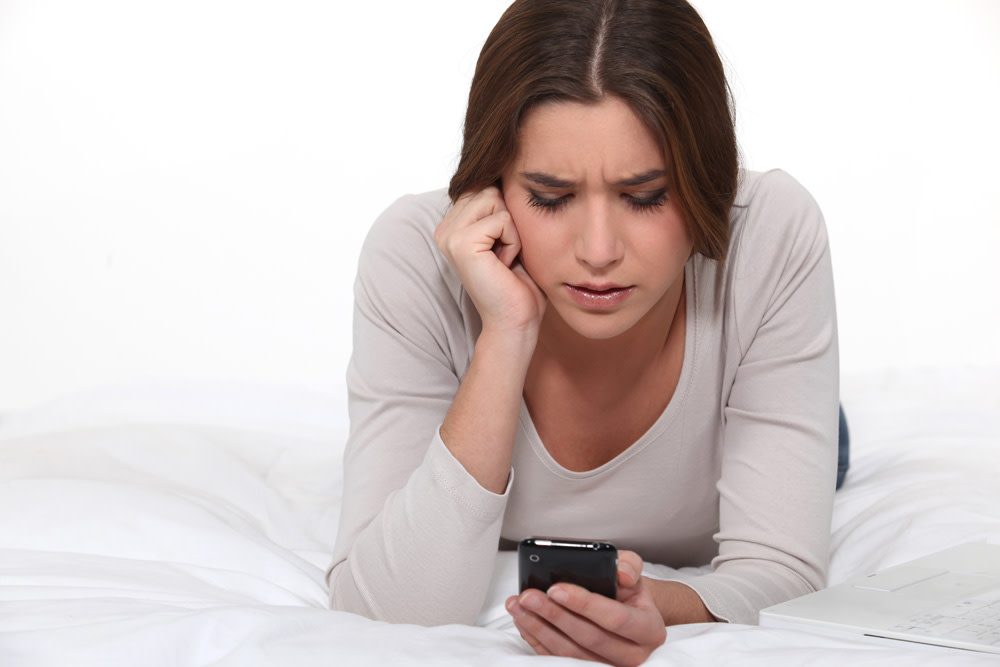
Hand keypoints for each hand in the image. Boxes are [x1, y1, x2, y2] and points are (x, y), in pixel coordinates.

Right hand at [434, 187, 544, 336]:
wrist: (516, 319)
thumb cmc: (518, 280)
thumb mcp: (508, 233)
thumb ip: (498, 204)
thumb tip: (506, 165)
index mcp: (453, 224)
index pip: (485, 185)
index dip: (506, 212)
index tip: (504, 246)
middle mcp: (445, 228)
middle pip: (490, 188)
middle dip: (509, 219)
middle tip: (506, 253)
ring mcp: (449, 235)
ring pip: (496, 200)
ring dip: (512, 230)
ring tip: (505, 257)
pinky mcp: (461, 244)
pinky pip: (502, 220)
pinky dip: (513, 241)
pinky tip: (504, 264)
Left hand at [505, 551, 666, 665]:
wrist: (630, 612)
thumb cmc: (628, 590)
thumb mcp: (633, 572)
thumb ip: (630, 565)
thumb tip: (621, 572)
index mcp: (650, 628)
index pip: (616, 618)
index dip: (584, 604)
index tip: (556, 588)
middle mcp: (634, 654)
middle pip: (589, 638)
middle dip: (554, 615)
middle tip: (529, 596)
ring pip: (571, 653)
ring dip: (540, 629)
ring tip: (518, 606)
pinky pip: (560, 660)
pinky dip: (538, 641)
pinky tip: (523, 621)